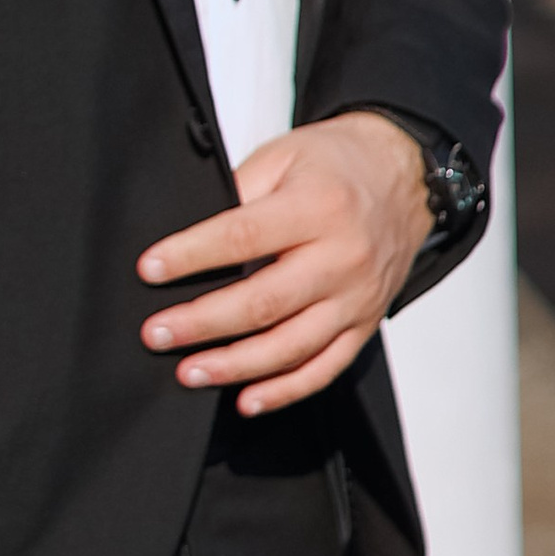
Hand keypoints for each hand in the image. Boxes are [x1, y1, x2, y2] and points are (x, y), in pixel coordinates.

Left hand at [136, 111, 429, 416]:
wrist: (405, 178)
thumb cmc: (338, 165)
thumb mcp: (283, 156)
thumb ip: (238, 191)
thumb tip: (188, 237)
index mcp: (318, 207)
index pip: (243, 237)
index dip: (192, 256)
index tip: (150, 270)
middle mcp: (342, 257)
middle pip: (264, 301)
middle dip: (202, 322)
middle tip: (157, 333)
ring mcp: (357, 297)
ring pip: (291, 345)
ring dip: (235, 366)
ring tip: (190, 372)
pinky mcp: (365, 324)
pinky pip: (325, 368)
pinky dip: (285, 390)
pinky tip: (248, 399)